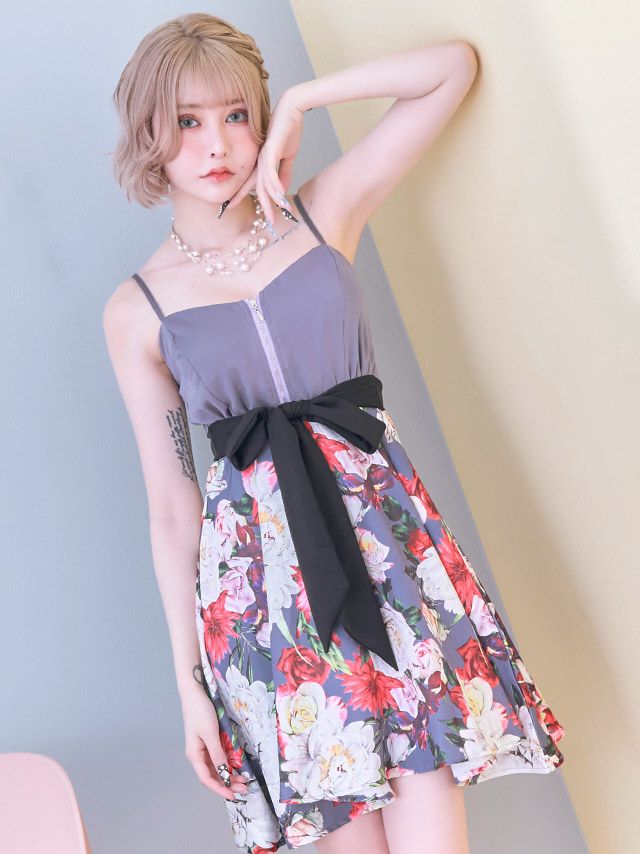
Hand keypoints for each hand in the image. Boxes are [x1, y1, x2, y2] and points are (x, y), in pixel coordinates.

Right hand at [181, 686, 249, 801]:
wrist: (195, 692)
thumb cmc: (200, 712)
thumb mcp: (211, 734)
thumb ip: (218, 754)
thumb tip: (225, 773)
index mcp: (194, 755)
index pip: (207, 779)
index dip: (220, 789)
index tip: (233, 796)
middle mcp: (197, 755)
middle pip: (212, 775)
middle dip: (227, 783)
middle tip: (244, 788)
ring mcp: (202, 748)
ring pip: (215, 768)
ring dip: (228, 775)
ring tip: (243, 780)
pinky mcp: (208, 741)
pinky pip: (217, 758)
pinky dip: (226, 765)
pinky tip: (236, 767)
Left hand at [224, 89, 305, 223]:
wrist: (292, 110)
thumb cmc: (288, 131)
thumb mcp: (287, 157)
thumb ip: (284, 174)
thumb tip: (282, 192)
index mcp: (261, 162)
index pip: (250, 184)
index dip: (242, 196)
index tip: (233, 208)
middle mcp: (258, 161)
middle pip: (256, 188)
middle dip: (261, 207)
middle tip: (265, 222)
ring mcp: (263, 156)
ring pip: (263, 184)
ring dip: (271, 201)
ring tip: (276, 213)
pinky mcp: (270, 150)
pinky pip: (271, 172)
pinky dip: (275, 185)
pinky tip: (279, 195)